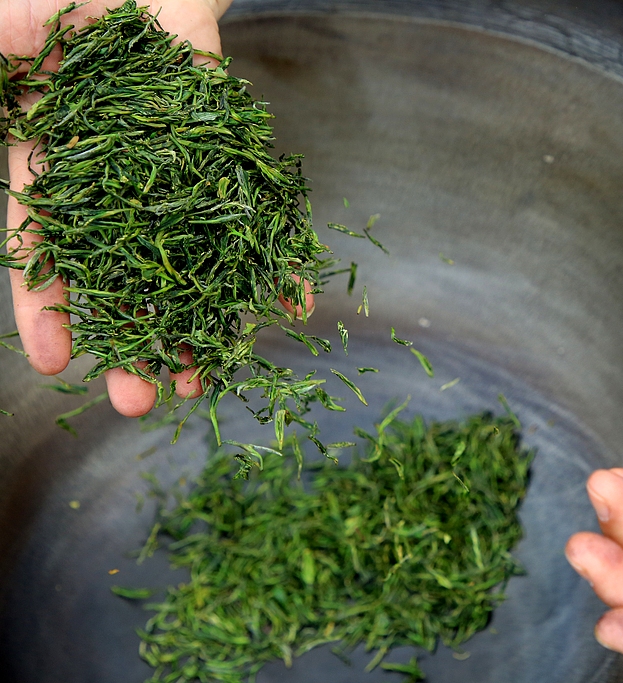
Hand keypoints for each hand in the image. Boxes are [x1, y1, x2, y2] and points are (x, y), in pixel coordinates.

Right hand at [1, 0, 296, 417]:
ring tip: (204, 380)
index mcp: (53, 166)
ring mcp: (173, 184)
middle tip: (140, 400)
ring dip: (194, 322)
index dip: (45, 306)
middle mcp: (114, 189)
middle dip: (128, 338)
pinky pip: (253, 219)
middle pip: (117, 275)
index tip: (52, 364)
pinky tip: (289, 306)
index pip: (43, 246)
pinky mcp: (225, 167)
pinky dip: (274, 259)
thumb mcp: (32, 16)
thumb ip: (13, 35)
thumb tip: (7, 36)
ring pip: (185, 263)